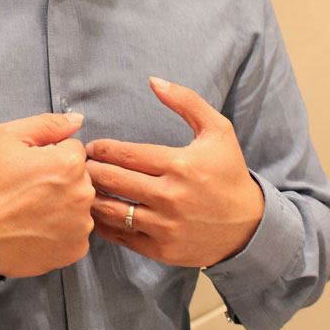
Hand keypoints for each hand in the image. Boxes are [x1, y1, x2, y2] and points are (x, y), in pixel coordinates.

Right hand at [0, 112, 94, 277]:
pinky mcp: (75, 250)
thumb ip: (47, 124)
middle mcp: (83, 194)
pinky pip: (74, 232)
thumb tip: (78, 119)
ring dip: (61, 205)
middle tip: (27, 190)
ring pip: (77, 205)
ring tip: (30, 211)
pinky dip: (60, 231)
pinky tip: (36, 229)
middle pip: (79, 177)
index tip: (29, 168)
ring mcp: (81, 225)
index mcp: (69, 163)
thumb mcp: (6, 137)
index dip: (49, 155)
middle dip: (59, 179)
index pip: (72, 149)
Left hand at [85, 77, 264, 267]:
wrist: (250, 225)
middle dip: (89, 170)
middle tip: (79, 166)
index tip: (92, 148)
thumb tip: (153, 80)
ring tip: (82, 188)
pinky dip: (104, 225)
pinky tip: (98, 213)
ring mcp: (166, 226)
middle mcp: (170, 196)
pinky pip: (122, 237)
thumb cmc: (229, 173)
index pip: (125, 154)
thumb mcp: (217, 130)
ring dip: (92, 197)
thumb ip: (186, 101)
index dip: (101, 149)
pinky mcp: (162, 249)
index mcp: (179, 164)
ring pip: (112, 210)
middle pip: (112, 180)